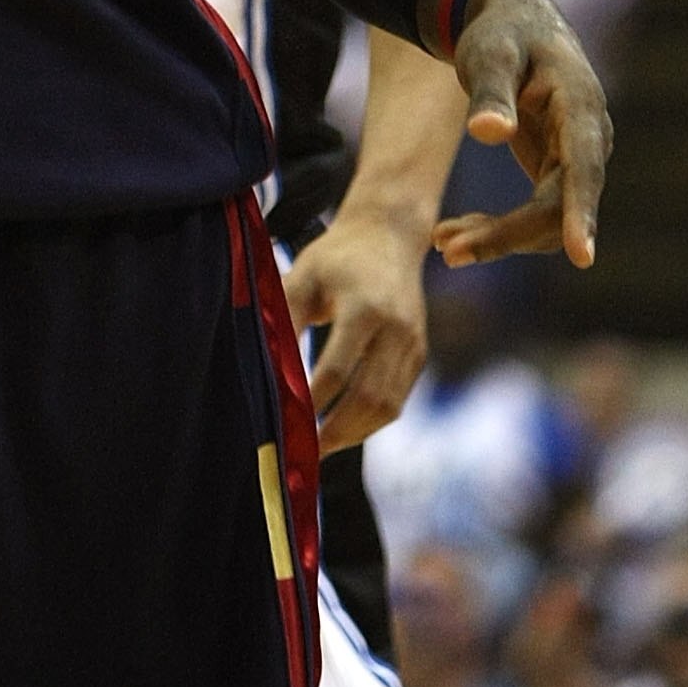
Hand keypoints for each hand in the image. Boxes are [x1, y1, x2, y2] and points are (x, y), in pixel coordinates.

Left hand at [283, 204, 431, 454]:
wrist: (388, 235)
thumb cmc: (336, 255)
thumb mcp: (304, 273)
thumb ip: (286, 315)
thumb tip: (267, 364)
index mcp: (365, 307)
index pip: (337, 367)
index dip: (312, 398)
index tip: (288, 420)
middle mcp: (396, 328)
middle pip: (368, 396)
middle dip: (335, 430)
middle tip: (305, 451)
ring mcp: (413, 343)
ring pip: (388, 405)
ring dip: (354, 433)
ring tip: (322, 448)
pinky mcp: (419, 353)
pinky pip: (398, 399)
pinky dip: (371, 420)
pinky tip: (345, 428)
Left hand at [435, 0, 612, 270]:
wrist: (511, 22)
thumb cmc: (500, 33)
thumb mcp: (489, 53)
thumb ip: (490, 91)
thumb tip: (488, 133)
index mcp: (580, 105)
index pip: (585, 168)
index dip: (582, 213)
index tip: (582, 257)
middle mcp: (588, 139)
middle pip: (558, 206)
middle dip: (508, 235)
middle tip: (449, 250)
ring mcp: (575, 158)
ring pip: (547, 219)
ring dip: (499, 238)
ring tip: (443, 244)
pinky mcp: (557, 170)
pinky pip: (535, 213)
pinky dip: (498, 227)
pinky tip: (454, 233)